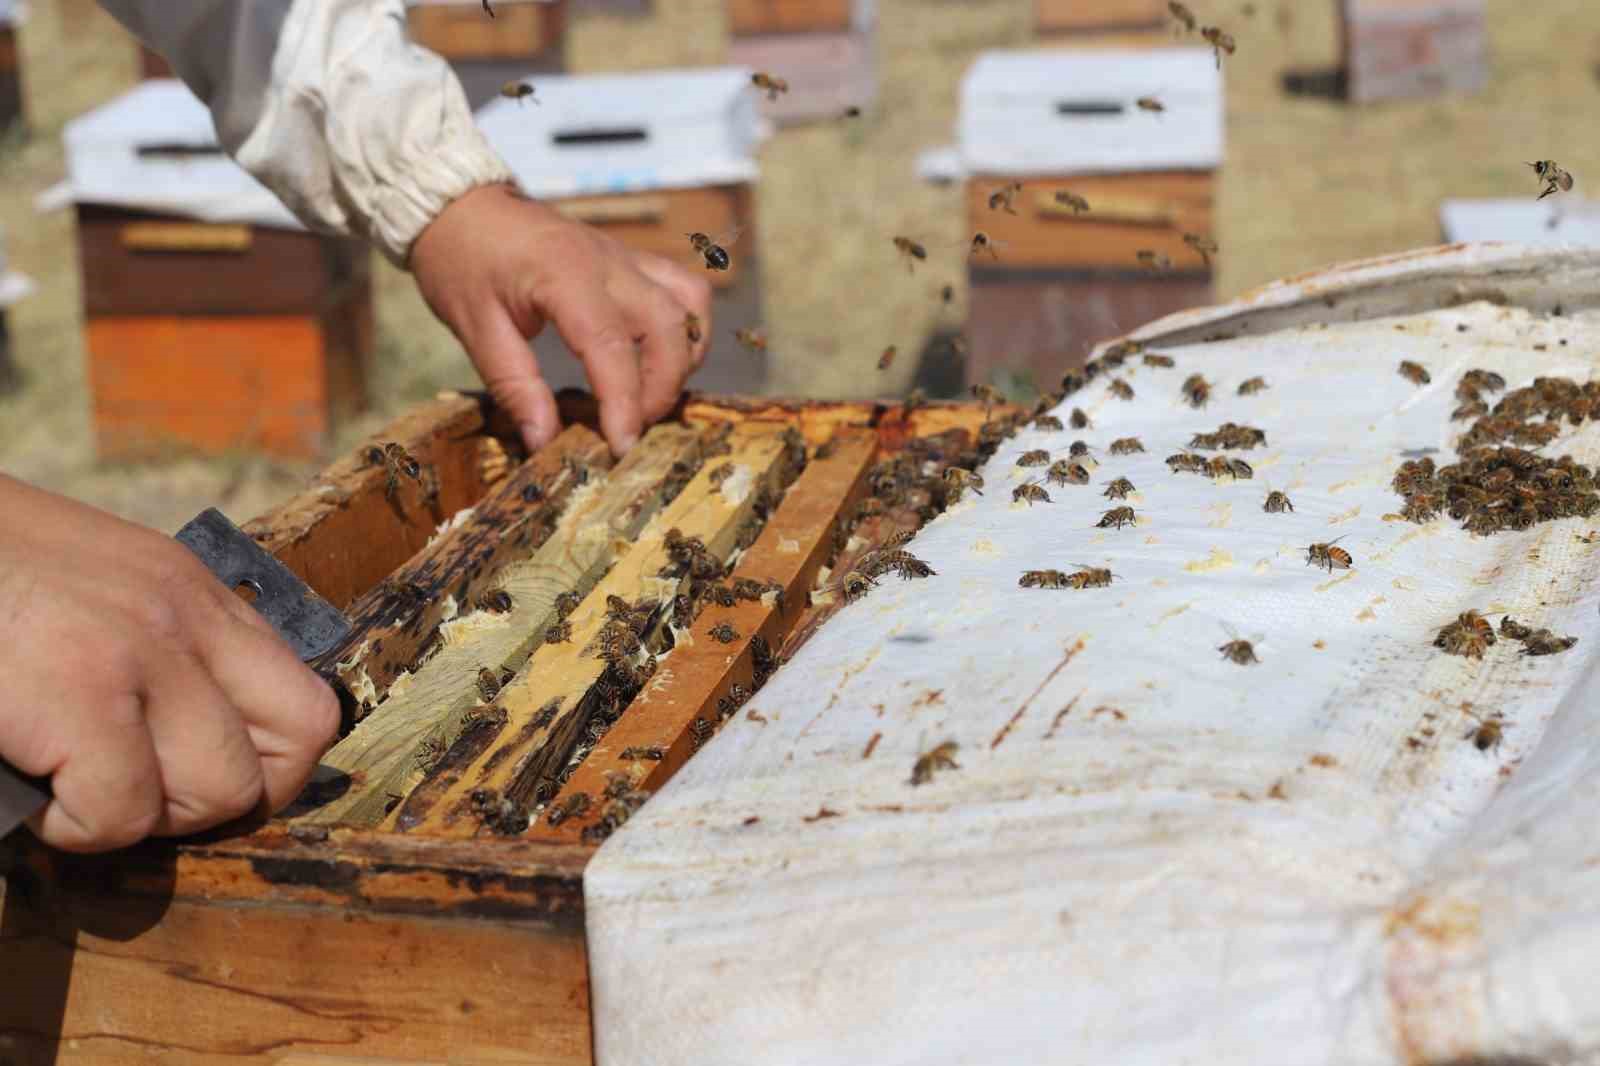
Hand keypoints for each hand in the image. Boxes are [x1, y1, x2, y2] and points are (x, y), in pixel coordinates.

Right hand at [0, 477, 338, 852]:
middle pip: (290, 754)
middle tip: (138, 792)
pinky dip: (74, 826)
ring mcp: (140, 651)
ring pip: (217, 794)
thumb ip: (156, 648)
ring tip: (77, 786)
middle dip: (216, 801)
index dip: (265, 767)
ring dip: (144, 815)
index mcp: (195, 594)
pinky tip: (33, 788)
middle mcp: (186, 617)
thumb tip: (192, 743)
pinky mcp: (78, 692)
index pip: (306, 707)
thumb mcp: (92, 589)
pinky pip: (120, 812)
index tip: (196, 779)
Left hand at [410, 183, 713, 455]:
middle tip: (632, 426)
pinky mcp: (633, 260)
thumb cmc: (461, 262)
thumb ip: (514, 386)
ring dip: (683, 357)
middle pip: (670, 327)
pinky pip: (684, 289)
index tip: (620, 447)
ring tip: (651, 393)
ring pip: (691, 305)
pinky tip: (660, 357)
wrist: (462, 205)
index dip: (623, 404)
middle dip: (662, 388)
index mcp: (564, 276)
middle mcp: (609, 262)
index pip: (611, 346)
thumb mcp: (474, 328)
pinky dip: (686, 328)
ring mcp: (627, 257)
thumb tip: (544, 441)